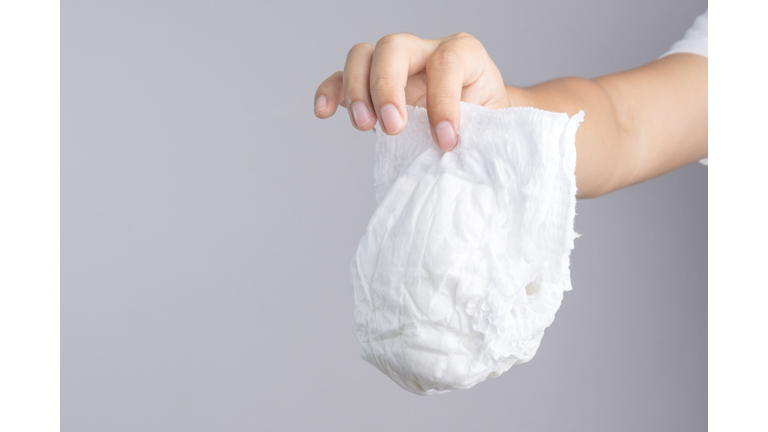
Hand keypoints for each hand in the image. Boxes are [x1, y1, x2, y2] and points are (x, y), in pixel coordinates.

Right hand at [314, 32, 509, 150]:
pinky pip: (341, 78)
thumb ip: (475, 136)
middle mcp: (425, 51)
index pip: (446, 63)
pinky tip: (323, 112)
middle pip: (394, 46)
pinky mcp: (370, 83)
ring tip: (364, 126)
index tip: (445, 142)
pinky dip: (330, 92)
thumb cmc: (486, 127)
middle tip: (393, 128)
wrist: (480, 126)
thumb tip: (455, 160)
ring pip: (363, 56)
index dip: (443, 102)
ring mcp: (395, 65)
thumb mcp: (490, 129)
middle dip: (387, 87)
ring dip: (357, 91)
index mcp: (464, 54)